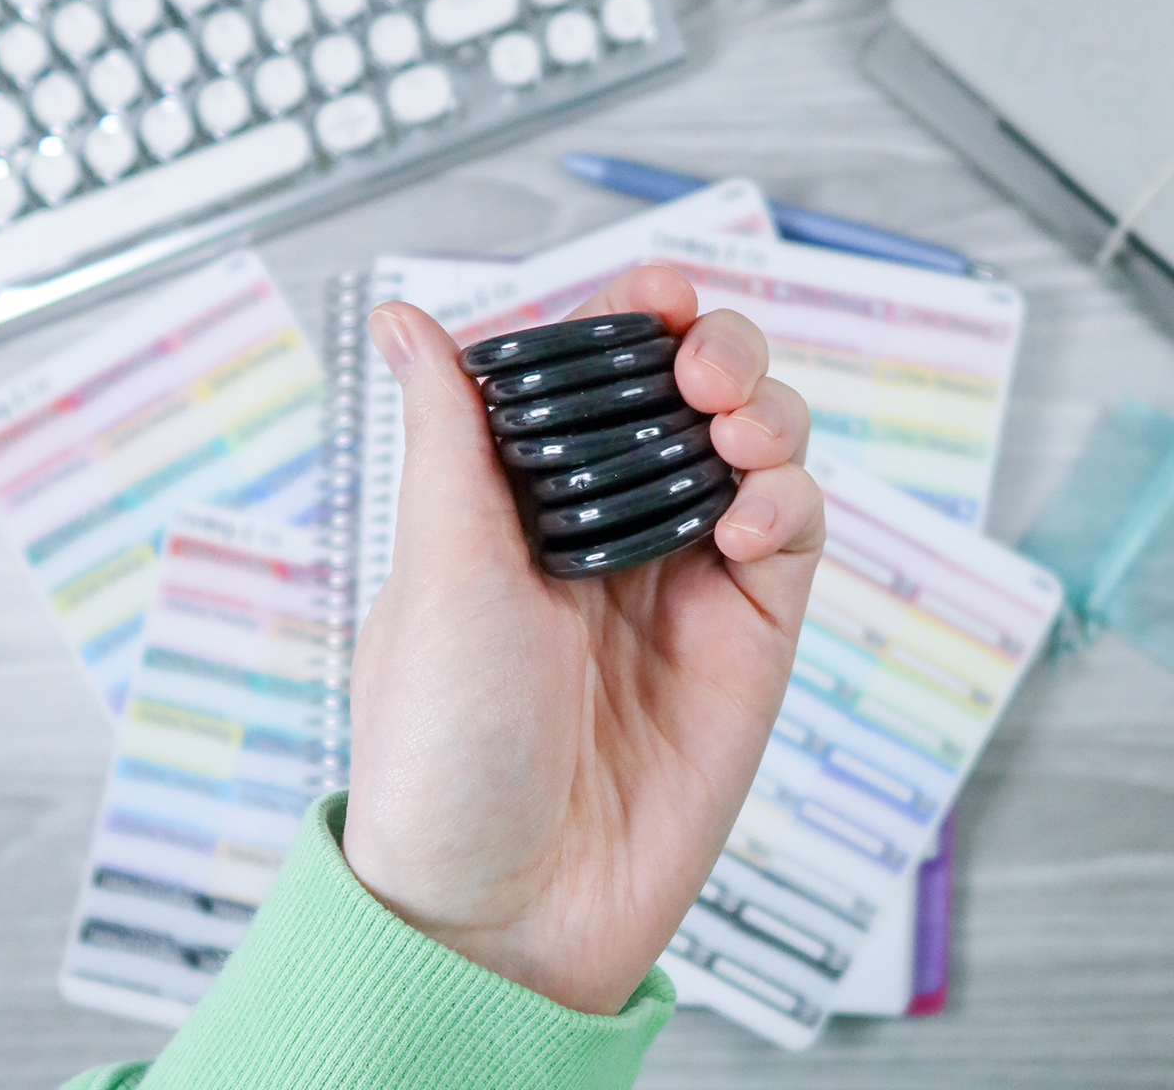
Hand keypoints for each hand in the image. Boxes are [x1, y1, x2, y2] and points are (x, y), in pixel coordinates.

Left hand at [343, 266, 823, 1014]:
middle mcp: (612, 526)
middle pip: (694, 396)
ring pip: (759, 451)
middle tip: (705, 368)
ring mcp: (686, 578)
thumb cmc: (448, 744)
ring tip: (736, 432)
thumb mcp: (439, 570)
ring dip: (766, 414)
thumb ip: (450, 437)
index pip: (597, 375)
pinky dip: (788, 501)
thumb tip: (406, 318)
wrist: (510, 907)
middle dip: (718, 353)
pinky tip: (750, 522)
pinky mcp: (748, 635)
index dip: (636, 317)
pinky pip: (793, 535)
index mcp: (528, 499)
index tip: (659, 293)